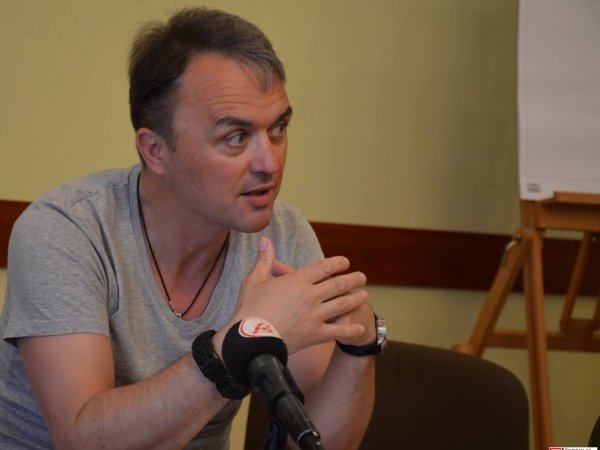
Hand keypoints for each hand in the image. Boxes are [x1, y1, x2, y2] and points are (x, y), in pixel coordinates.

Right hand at [231, 237, 368, 353]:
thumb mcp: (254, 280)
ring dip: (356, 299)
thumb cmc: (249, 308)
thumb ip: (264, 260)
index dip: (337, 263)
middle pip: (338, 284)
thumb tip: (265, 240)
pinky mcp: (315, 334)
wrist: (251, 339)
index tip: (345, 262)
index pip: (324, 267)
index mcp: (297, 281)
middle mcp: (310, 295)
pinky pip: (338, 330)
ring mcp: (315, 315)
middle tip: (362, 277)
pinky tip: (359, 328)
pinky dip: (351, 329)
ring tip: (364, 295)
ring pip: (342, 304)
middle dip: (353, 279)